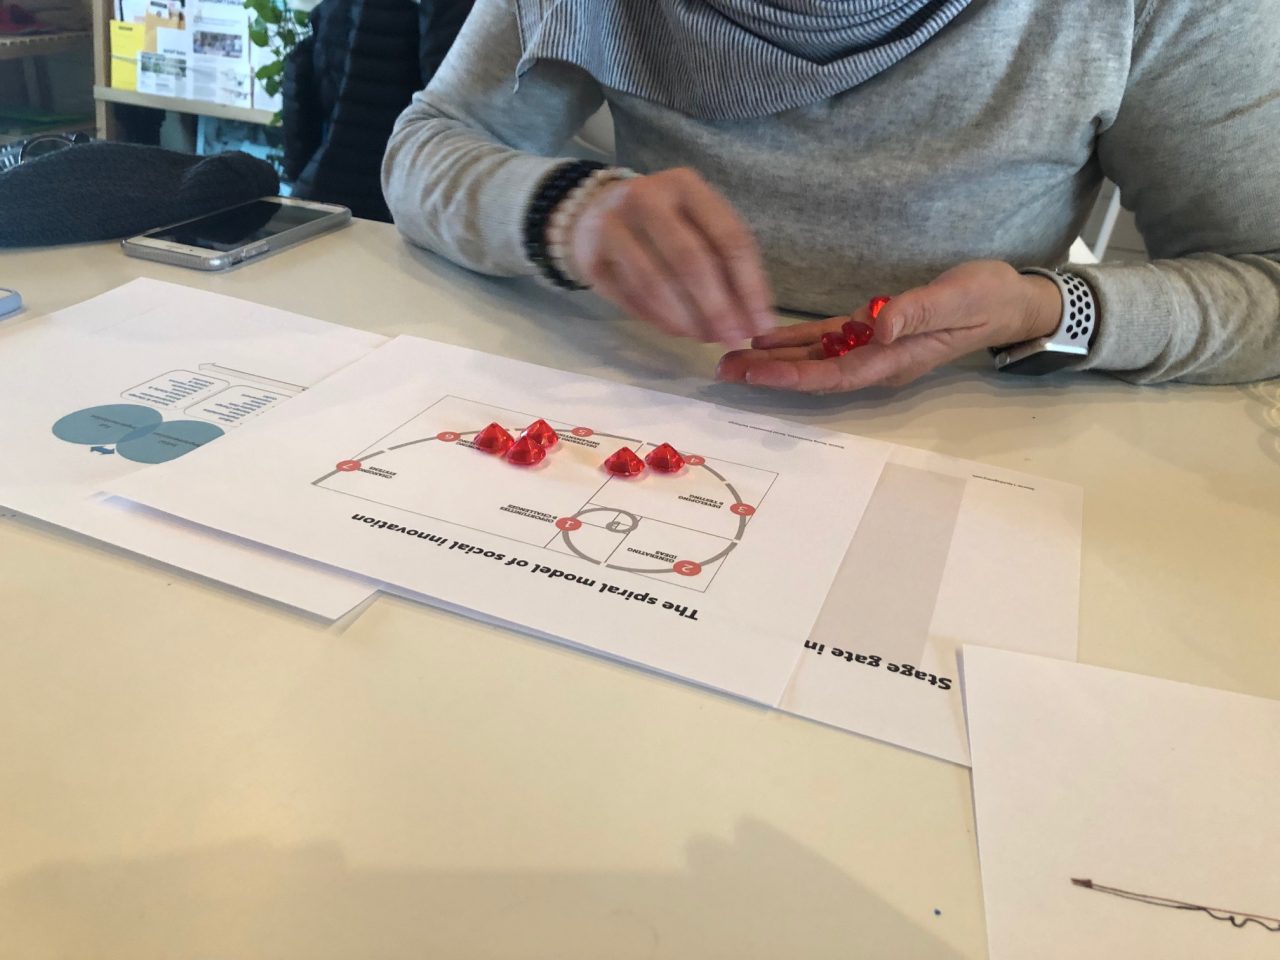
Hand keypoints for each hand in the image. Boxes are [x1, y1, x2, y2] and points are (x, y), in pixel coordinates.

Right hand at [566, 168, 776, 346]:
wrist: (593, 211)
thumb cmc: (662, 221)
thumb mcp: (696, 223)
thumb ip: (725, 263)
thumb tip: (753, 321)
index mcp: (685, 185)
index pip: (729, 237)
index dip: (749, 286)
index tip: (761, 324)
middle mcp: (647, 198)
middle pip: (691, 261)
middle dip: (717, 308)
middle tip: (732, 339)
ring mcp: (613, 225)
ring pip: (656, 283)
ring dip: (686, 320)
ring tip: (704, 338)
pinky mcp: (592, 257)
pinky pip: (631, 297)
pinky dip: (658, 320)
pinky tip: (676, 330)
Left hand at [715, 261, 1062, 391]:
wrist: (1008, 299)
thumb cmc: (986, 299)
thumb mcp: (956, 299)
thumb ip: (916, 313)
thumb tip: (878, 326)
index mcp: (894, 359)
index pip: (834, 374)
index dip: (793, 376)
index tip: (756, 374)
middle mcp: (876, 360)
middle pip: (814, 373)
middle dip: (769, 374)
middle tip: (723, 370)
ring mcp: (872, 347)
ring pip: (814, 358)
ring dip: (773, 360)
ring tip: (730, 359)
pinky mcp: (870, 328)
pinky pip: (825, 339)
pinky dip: (794, 340)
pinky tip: (764, 338)